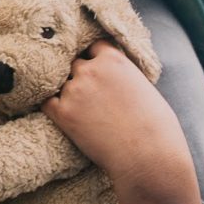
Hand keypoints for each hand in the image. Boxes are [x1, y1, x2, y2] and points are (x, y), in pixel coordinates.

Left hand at [41, 40, 201, 203]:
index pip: (93, 46)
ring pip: (61, 83)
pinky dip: (51, 106)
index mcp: (113, 60)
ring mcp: (74, 90)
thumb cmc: (157, 128)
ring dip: (68, 93)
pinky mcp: (62, 113)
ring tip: (83, 111)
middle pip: (75, 63)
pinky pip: (46, 101)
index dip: (94, 58)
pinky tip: (60, 113)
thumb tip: (118, 78)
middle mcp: (90, 70)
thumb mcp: (145, 88)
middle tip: (89, 94)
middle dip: (81, 75)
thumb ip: (125, 75)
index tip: (97, 69)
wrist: (147, 157)